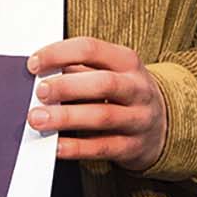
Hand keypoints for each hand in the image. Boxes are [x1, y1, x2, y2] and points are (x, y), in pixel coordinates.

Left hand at [26, 37, 167, 170]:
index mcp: (127, 62)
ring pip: (102, 116)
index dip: (59, 53)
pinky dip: (75, 147)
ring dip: (66, 118)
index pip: (91, 49)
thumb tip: (42, 74)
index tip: (34, 64)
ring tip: (38, 119)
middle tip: (39, 92)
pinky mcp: (132, 147)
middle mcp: (136, 89)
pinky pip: (101, 147)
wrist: (162, 127)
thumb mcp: (112, 73)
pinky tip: (55, 145)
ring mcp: (137, 119)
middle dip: (66, 87)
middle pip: (103, 83)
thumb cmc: (125, 94)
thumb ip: (80, 70)